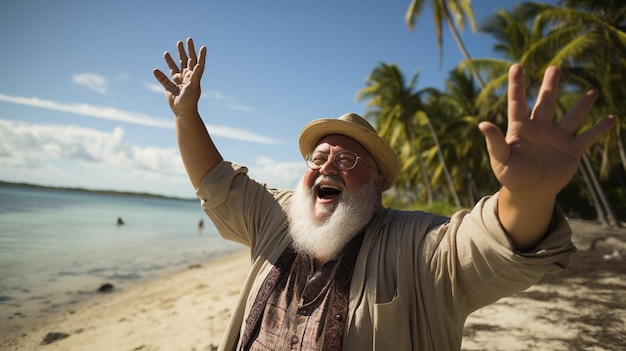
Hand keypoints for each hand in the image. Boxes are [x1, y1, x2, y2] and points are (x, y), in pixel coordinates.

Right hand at [153, 37, 206, 115]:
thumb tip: (199, 64)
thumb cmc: (190, 99)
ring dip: (171, 59)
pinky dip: (159, 75)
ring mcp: (178, 82)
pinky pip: (164, 80)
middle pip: (186, 61)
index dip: (200, 55)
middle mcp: (186, 77)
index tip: (203, 47)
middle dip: (186, 51)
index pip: (197, 62)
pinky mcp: (170, 87)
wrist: (183, 111)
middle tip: (188, 40)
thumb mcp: (194, 86)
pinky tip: (155, 70)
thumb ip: (196, 75)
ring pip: (174, 68)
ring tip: (167, 52)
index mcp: (193, 76)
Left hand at [479, 64, 615, 197]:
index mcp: (520, 128)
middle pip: (546, 102)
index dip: (517, 84)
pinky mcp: (571, 150)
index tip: (516, 66)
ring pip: (571, 117)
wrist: (529, 192)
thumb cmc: (511, 176)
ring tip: (592, 91)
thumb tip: (481, 123)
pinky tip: (611, 118)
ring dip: (582, 104)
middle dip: (550, 85)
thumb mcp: (500, 159)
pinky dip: (599, 128)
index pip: (517, 102)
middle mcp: (540, 128)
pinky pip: (588, 136)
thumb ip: (494, 141)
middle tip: (554, 68)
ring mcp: (557, 138)